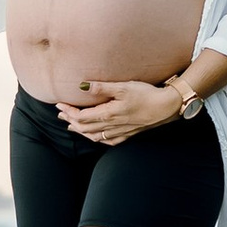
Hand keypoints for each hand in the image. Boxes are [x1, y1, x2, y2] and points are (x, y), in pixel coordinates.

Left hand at [58, 77, 182, 143]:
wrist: (167, 107)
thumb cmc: (146, 94)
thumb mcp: (123, 86)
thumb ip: (101, 87)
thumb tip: (81, 86)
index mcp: (108, 114)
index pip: (81, 116)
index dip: (68, 111)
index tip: (59, 104)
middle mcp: (112, 126)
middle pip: (85, 127)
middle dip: (70, 121)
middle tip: (61, 114)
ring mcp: (120, 132)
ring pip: (95, 136)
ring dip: (81, 131)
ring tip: (71, 126)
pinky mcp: (129, 134)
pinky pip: (108, 141)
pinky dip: (97, 139)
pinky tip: (96, 137)